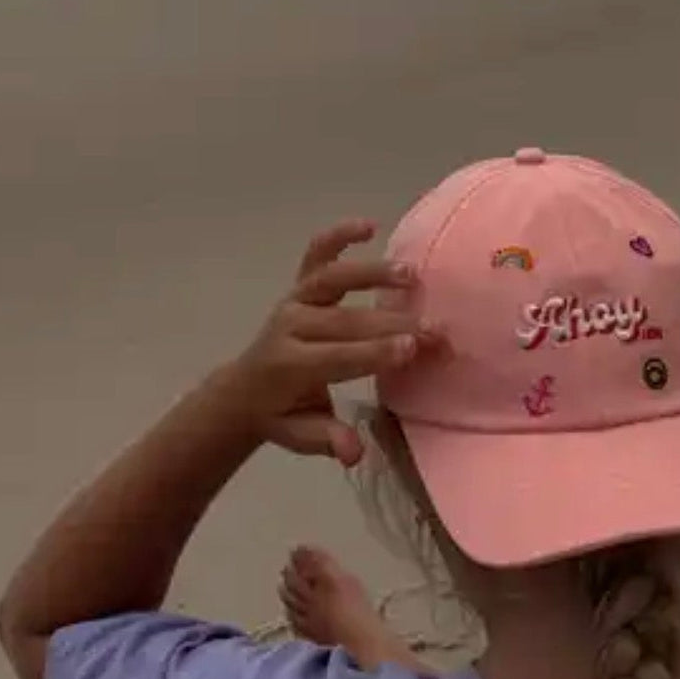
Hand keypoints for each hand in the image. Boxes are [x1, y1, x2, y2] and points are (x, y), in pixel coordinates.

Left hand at [221, 219, 431, 466]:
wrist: (243, 390)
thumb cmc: (281, 416)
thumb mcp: (298, 436)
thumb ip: (326, 440)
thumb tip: (355, 452)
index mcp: (288, 365)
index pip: (337, 356)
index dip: (376, 352)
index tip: (415, 348)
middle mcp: (290, 325)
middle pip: (346, 321)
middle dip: (393, 324)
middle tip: (436, 328)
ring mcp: (294, 301)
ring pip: (332, 279)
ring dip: (372, 274)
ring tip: (412, 275)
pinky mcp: (298, 285)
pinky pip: (316, 254)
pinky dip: (338, 235)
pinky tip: (368, 226)